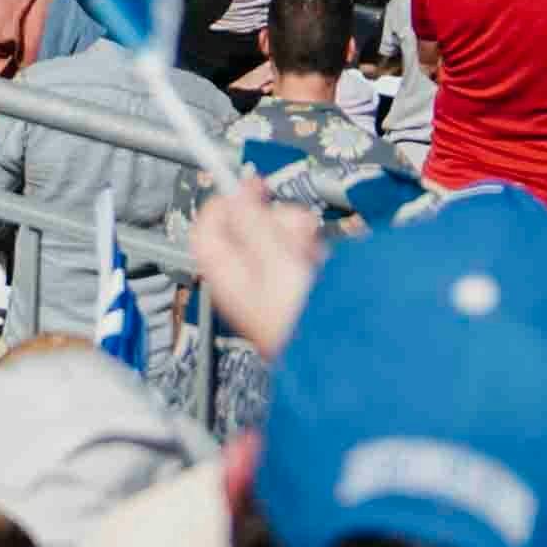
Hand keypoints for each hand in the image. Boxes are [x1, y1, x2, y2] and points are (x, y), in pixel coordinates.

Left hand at [185, 178, 327, 355]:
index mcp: (227, 276)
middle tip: (295, 228)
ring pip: (276, 241)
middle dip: (274, 220)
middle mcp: (244, 283)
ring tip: (311, 252)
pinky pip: (298, 258)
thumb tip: (233, 194)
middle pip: (246, 230)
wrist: (340, 360)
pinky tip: (321, 263)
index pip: (206, 228)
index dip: (225, 201)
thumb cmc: (302, 325)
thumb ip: (253, 224)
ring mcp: (270, 288)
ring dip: (296, 236)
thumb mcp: (275, 262)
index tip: (249, 185)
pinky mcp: (296, 293)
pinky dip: (310, 253)